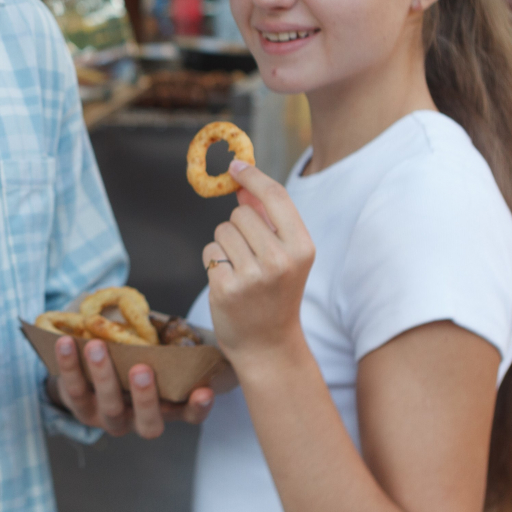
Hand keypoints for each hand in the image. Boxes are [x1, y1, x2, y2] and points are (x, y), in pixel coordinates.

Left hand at [46, 335, 213, 437]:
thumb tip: (169, 319)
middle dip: (145, 397)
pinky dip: (68, 365)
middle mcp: (140, 420)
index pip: (189, 414)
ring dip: (103, 376)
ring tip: (97, 347)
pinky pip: (74, 390)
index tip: (204, 391)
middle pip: (148, 422)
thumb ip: (163, 345)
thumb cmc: (133, 359)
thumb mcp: (152, 355)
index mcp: (167, 408)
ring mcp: (110, 418)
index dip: (198, 407)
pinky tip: (66, 342)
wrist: (90, 374)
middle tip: (141, 370)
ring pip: (110, 407)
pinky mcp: (80, 409)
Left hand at [202, 161, 314, 362]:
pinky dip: (213, 262)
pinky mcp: (226, 288)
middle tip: (249, 254)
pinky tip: (228, 281)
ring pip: (222, 230)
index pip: (275, 196)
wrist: (268, 345)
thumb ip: (267, 217)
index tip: (236, 166)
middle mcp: (280, 260)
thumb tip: (243, 183)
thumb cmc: (276, 294)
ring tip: (240, 269)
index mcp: (302, 247)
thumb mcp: (285, 255)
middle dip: (238, 226)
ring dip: (224, 244)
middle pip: (241, 213)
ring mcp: (252, 276)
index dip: (253, 176)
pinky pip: (209, 251)